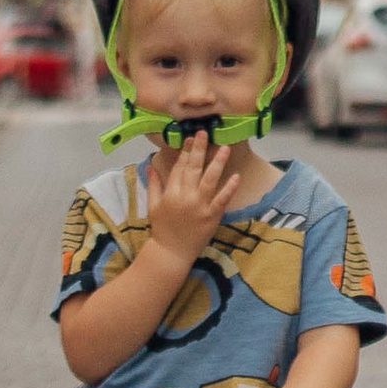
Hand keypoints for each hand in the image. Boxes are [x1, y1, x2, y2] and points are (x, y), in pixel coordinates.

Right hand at [145, 131, 241, 265]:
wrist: (171, 253)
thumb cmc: (162, 229)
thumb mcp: (152, 206)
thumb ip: (153, 184)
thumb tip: (150, 165)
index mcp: (171, 193)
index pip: (179, 167)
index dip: (186, 152)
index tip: (191, 138)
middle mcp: (185, 197)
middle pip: (193, 168)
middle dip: (199, 149)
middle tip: (205, 133)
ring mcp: (199, 206)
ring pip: (210, 180)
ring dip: (217, 162)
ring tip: (224, 148)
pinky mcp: (211, 217)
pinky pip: (222, 199)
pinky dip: (229, 188)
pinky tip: (236, 176)